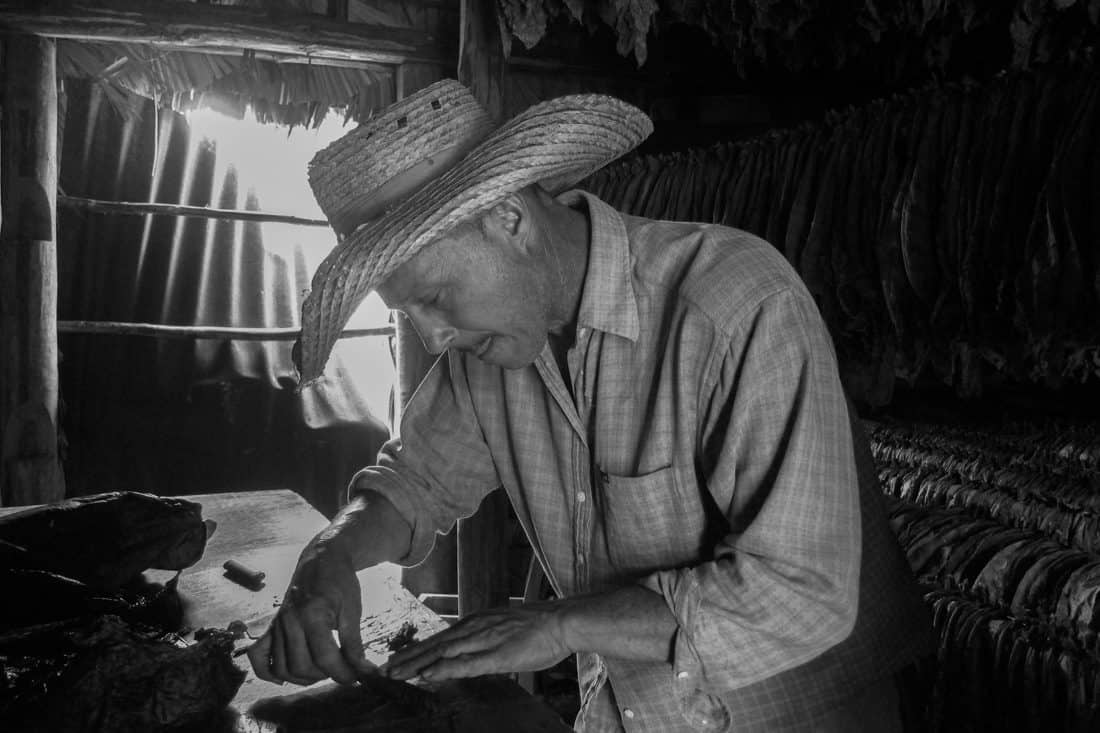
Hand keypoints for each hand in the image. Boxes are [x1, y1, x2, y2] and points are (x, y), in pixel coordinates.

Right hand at [246, 542, 374, 685]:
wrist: (322, 558)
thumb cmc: (340, 581)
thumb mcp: (353, 610)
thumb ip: (355, 645)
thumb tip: (364, 672)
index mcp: (312, 613)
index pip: (324, 658)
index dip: (343, 674)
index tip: (356, 678)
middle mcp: (289, 620)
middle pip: (302, 667)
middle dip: (326, 676)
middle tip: (343, 670)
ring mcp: (276, 624)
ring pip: (282, 668)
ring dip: (303, 678)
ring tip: (323, 670)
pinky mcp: (270, 626)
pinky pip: (259, 657)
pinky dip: (268, 673)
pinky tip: (287, 677)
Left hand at [382, 601, 571, 681]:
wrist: (561, 621)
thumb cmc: (536, 628)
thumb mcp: (502, 630)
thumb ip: (482, 642)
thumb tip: (467, 654)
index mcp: (475, 623)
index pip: (438, 638)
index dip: (416, 650)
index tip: (396, 660)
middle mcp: (474, 627)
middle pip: (434, 644)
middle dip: (408, 658)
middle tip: (384, 670)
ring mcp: (484, 639)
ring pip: (443, 653)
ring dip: (418, 663)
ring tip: (396, 673)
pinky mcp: (497, 654)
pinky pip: (467, 663)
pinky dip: (445, 668)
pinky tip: (429, 675)